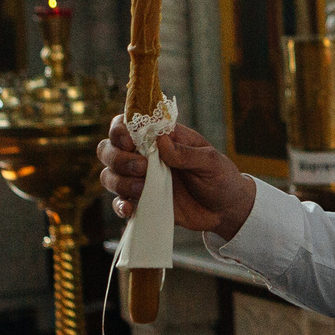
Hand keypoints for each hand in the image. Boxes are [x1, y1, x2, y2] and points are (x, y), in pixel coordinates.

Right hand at [97, 119, 257, 239]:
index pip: (127, 124)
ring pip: (109, 175)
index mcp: (160, 138)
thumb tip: (161, 141)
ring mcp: (140, 180)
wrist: (226, 209)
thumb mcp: (210, 161)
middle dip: (118, 158)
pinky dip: (120, 205)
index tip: (130, 142)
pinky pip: (120, 202)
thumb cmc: (219, 176)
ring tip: (143, 188)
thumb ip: (186, 152)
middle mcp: (144, 156)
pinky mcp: (142, 202)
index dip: (120, 131)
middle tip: (142, 168)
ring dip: (120, 181)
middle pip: (108, 149)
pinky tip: (130, 208)